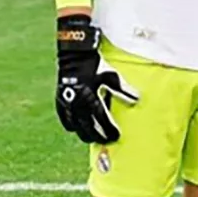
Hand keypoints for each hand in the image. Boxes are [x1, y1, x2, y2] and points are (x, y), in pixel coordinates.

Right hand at [55, 15, 140, 143]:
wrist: (75, 55)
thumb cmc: (96, 65)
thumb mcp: (111, 76)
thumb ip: (123, 89)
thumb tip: (137, 100)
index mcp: (91, 97)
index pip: (101, 119)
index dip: (109, 129)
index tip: (116, 136)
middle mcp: (78, 102)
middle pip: (88, 127)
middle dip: (97, 136)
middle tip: (106, 141)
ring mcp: (67, 102)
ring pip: (75, 126)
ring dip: (84, 133)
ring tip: (92, 138)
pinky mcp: (60, 100)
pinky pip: (65, 118)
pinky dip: (72, 125)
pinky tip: (76, 129)